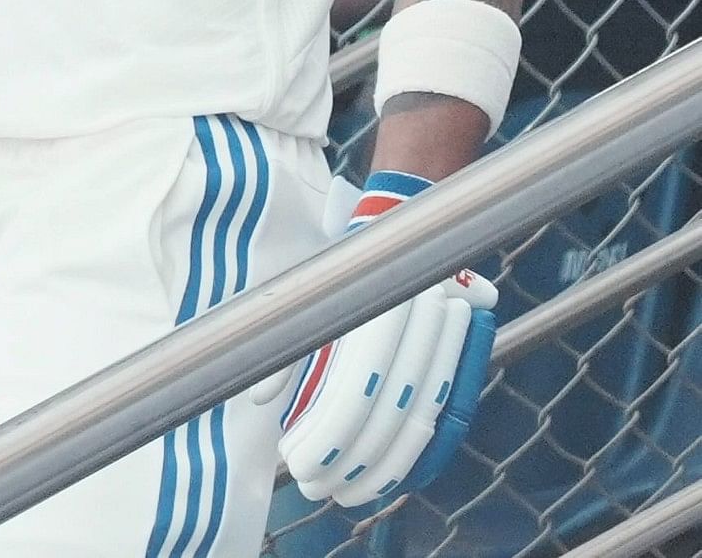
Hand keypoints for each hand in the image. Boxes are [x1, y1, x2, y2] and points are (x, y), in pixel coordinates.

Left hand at [267, 175, 497, 505]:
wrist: (406, 226)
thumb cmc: (341, 264)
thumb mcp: (305, 293)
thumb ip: (287, 346)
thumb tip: (258, 401)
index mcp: (376, 313)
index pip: (355, 393)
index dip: (330, 437)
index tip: (299, 467)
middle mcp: (416, 331)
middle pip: (388, 414)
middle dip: (351, 461)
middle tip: (318, 489)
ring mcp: (445, 345)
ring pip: (420, 421)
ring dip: (384, 467)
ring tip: (349, 495)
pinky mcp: (462, 359)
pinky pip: (449, 418)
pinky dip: (424, 455)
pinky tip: (399, 482)